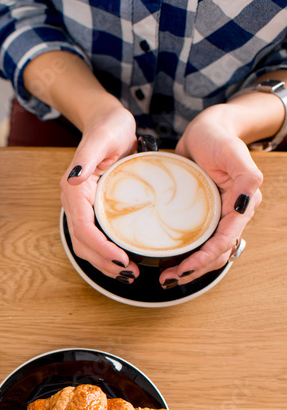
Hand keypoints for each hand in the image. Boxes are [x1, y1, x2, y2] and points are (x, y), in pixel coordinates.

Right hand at [60, 105, 137, 280]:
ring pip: (86, 246)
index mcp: (73, 190)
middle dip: (104, 262)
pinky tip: (123, 260)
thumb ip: (87, 156)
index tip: (122, 258)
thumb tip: (74, 178)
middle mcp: (73, 203)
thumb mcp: (102, 138)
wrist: (108, 124)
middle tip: (130, 273)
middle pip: (83, 243)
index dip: (101, 247)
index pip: (83, 228)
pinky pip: (95, 239)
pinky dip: (107, 253)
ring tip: (128, 273)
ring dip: (105, 263)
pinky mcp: (93, 211)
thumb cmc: (109, 127)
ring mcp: (82, 209)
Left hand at [164, 107, 262, 287]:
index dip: (205, 259)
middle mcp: (229, 215)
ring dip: (187, 268)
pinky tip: (164, 260)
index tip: (184, 268)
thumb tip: (245, 203)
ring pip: (204, 252)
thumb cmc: (218, 137)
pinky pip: (192, 241)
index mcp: (241, 205)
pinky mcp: (198, 217)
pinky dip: (181, 254)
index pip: (224, 241)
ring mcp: (213, 218)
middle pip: (215, 255)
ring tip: (165, 277)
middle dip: (194, 270)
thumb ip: (245, 176)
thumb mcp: (232, 152)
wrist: (205, 129)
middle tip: (168, 279)